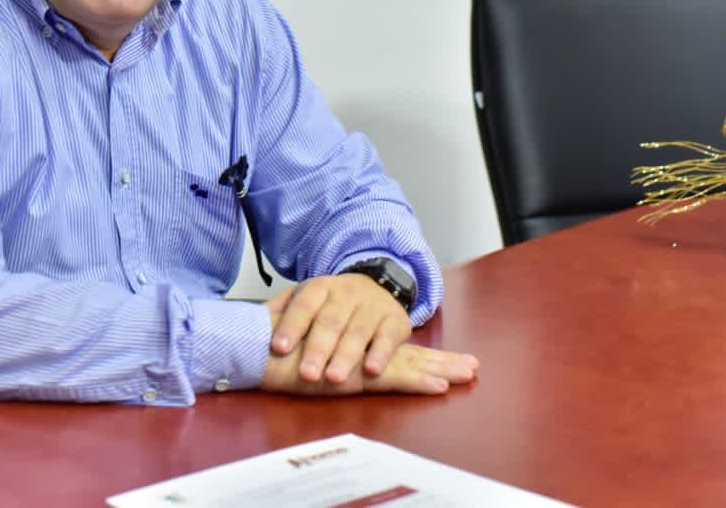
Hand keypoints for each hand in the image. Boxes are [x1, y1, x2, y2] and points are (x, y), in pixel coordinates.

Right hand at [260, 340, 478, 395]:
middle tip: (472, 367)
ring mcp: (357, 355)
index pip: (389, 348)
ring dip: (438, 368)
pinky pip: (391, 376)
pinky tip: (440, 385)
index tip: (446, 362)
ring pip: (405, 362)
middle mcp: (356, 343)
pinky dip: (416, 380)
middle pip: (405, 352)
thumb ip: (316, 346)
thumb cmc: (271, 347)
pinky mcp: (352, 371)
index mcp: (347, 340)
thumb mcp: (299, 348)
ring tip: (467, 374)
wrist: (253, 344)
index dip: (420, 356)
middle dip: (439, 360)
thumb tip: (323, 356)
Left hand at [266, 273, 410, 383]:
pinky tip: (371, 371)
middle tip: (306, 374)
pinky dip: (381, 354)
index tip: (279, 348)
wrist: (375, 285)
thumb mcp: (305, 298)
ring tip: (334, 378)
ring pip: (358, 330)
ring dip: (346, 355)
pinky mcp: (396, 321)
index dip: (291, 326)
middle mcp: (346, 294)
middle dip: (317, 349)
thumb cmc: (331, 303)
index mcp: (319, 288)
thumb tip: (254, 324)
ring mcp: (372, 306)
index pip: (303, 305)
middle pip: (330, 321)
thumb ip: (282, 311)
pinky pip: (389, 338)